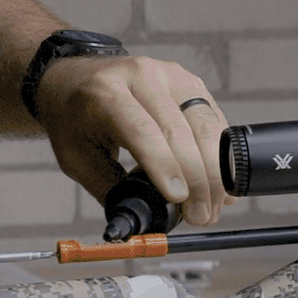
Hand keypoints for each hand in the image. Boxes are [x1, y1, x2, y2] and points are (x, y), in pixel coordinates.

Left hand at [32, 54, 231, 227]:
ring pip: (205, 125)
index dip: (163, 165)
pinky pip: (214, 122)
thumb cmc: (75, 119)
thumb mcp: (77, 158)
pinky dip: (222, 157)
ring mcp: (171, 76)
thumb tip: (139, 221)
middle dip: (196, 180)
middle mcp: (142, 76)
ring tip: (212, 208)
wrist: (78, 80)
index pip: (141, 129)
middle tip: (200, 217)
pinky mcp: (191, 84)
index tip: (179, 198)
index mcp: (106, 92)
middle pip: (179, 129)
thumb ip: (108, 189)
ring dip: (215, 172)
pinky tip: (221, 186)